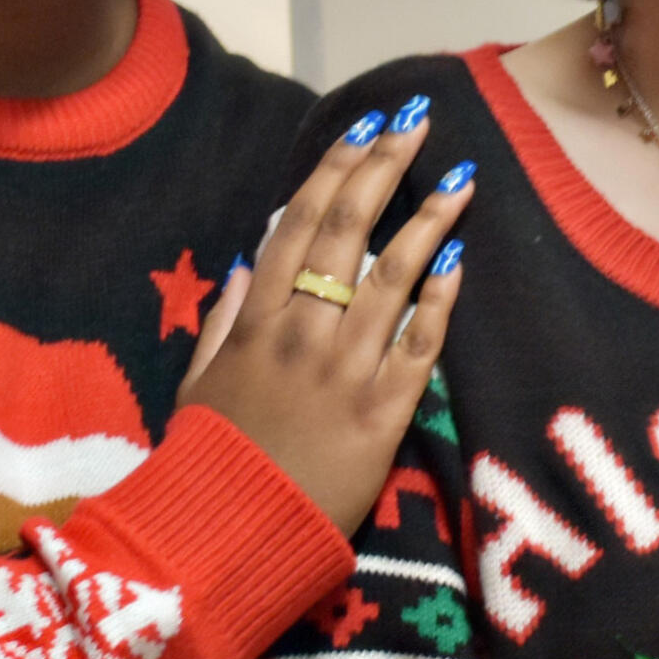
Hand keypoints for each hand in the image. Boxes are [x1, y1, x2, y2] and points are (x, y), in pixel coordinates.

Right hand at [178, 99, 472, 534]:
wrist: (233, 537)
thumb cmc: (213, 462)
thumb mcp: (198, 384)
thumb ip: (221, 321)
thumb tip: (247, 262)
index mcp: (254, 320)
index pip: (299, 222)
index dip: (335, 168)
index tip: (364, 126)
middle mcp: (302, 332)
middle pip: (349, 231)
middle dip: (384, 167)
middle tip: (418, 122)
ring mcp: (345, 369)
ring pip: (394, 275)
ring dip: (429, 219)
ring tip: (460, 177)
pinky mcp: (384, 412)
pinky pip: (420, 344)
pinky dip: (440, 300)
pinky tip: (458, 261)